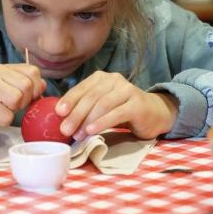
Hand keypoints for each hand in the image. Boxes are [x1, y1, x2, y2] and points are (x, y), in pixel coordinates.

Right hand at [0, 64, 44, 134]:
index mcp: (2, 68)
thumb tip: (43, 84)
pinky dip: (2, 121)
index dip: (35, 88)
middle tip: (9, 106)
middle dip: (24, 102)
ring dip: (13, 111)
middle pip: (27, 86)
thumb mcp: (3, 91)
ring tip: (0, 110)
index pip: (32, 71)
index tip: (25, 98)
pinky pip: (7, 115)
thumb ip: (22, 86)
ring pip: (18, 99)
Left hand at [55, 71, 177, 139]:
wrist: (154, 113)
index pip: (82, 88)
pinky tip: (92, 131)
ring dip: (87, 120)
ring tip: (77, 135)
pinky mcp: (137, 104)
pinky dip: (102, 122)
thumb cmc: (122, 111)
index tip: (58, 113)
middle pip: (91, 97)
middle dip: (76, 114)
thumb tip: (61, 119)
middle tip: (64, 130)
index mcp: (102, 78)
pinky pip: (116, 113)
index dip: (69, 99)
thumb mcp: (101, 105)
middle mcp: (114, 80)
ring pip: (103, 105)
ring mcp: (128, 90)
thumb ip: (85, 107)